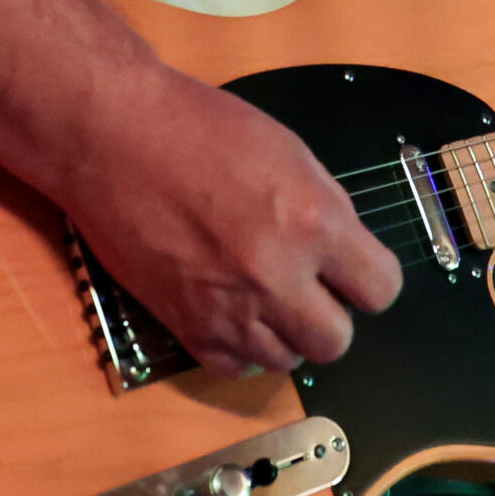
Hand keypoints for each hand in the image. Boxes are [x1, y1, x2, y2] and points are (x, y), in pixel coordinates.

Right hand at [55, 60, 402, 376]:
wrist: (114, 136)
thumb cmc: (199, 128)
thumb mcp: (290, 153)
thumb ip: (325, 208)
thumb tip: (345, 250)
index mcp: (314, 222)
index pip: (381, 289)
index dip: (369, 278)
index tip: (353, 270)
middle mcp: (277, 275)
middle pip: (337, 341)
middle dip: (330, 314)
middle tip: (309, 286)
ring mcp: (229, 307)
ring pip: (286, 360)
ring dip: (285, 333)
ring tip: (265, 296)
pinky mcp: (185, 325)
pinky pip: (235, 367)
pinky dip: (241, 347)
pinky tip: (234, 312)